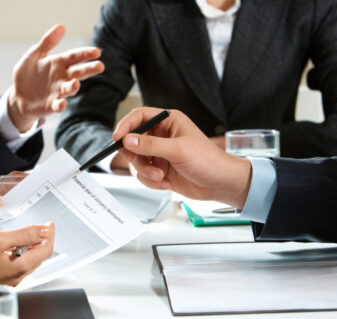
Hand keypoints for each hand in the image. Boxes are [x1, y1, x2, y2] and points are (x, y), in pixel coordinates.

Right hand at [0, 222, 54, 285]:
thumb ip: (24, 235)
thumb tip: (44, 231)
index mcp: (21, 267)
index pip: (46, 249)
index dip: (49, 234)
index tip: (49, 224)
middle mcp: (18, 276)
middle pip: (36, 254)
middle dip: (33, 236)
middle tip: (31, 225)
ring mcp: (8, 280)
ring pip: (21, 256)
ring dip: (16, 241)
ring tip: (0, 228)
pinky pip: (9, 262)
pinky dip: (6, 249)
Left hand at [8, 24, 104, 131]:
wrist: (18, 96)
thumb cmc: (27, 75)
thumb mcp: (34, 55)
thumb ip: (47, 42)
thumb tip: (62, 26)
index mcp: (58, 64)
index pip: (75, 57)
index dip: (85, 54)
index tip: (96, 52)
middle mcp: (61, 78)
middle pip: (78, 72)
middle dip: (89, 69)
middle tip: (100, 66)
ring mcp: (58, 92)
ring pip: (69, 88)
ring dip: (73, 87)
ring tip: (76, 83)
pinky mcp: (52, 105)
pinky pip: (58, 105)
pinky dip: (61, 105)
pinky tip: (62, 103)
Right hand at [114, 108, 251, 207]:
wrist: (219, 184)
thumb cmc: (208, 160)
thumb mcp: (178, 150)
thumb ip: (151, 145)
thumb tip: (128, 140)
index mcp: (169, 121)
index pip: (140, 117)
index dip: (126, 126)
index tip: (117, 138)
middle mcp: (162, 136)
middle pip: (133, 141)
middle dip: (136, 156)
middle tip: (141, 163)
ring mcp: (159, 153)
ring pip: (136, 161)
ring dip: (145, 172)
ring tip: (161, 177)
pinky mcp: (159, 169)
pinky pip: (143, 174)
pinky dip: (151, 181)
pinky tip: (166, 183)